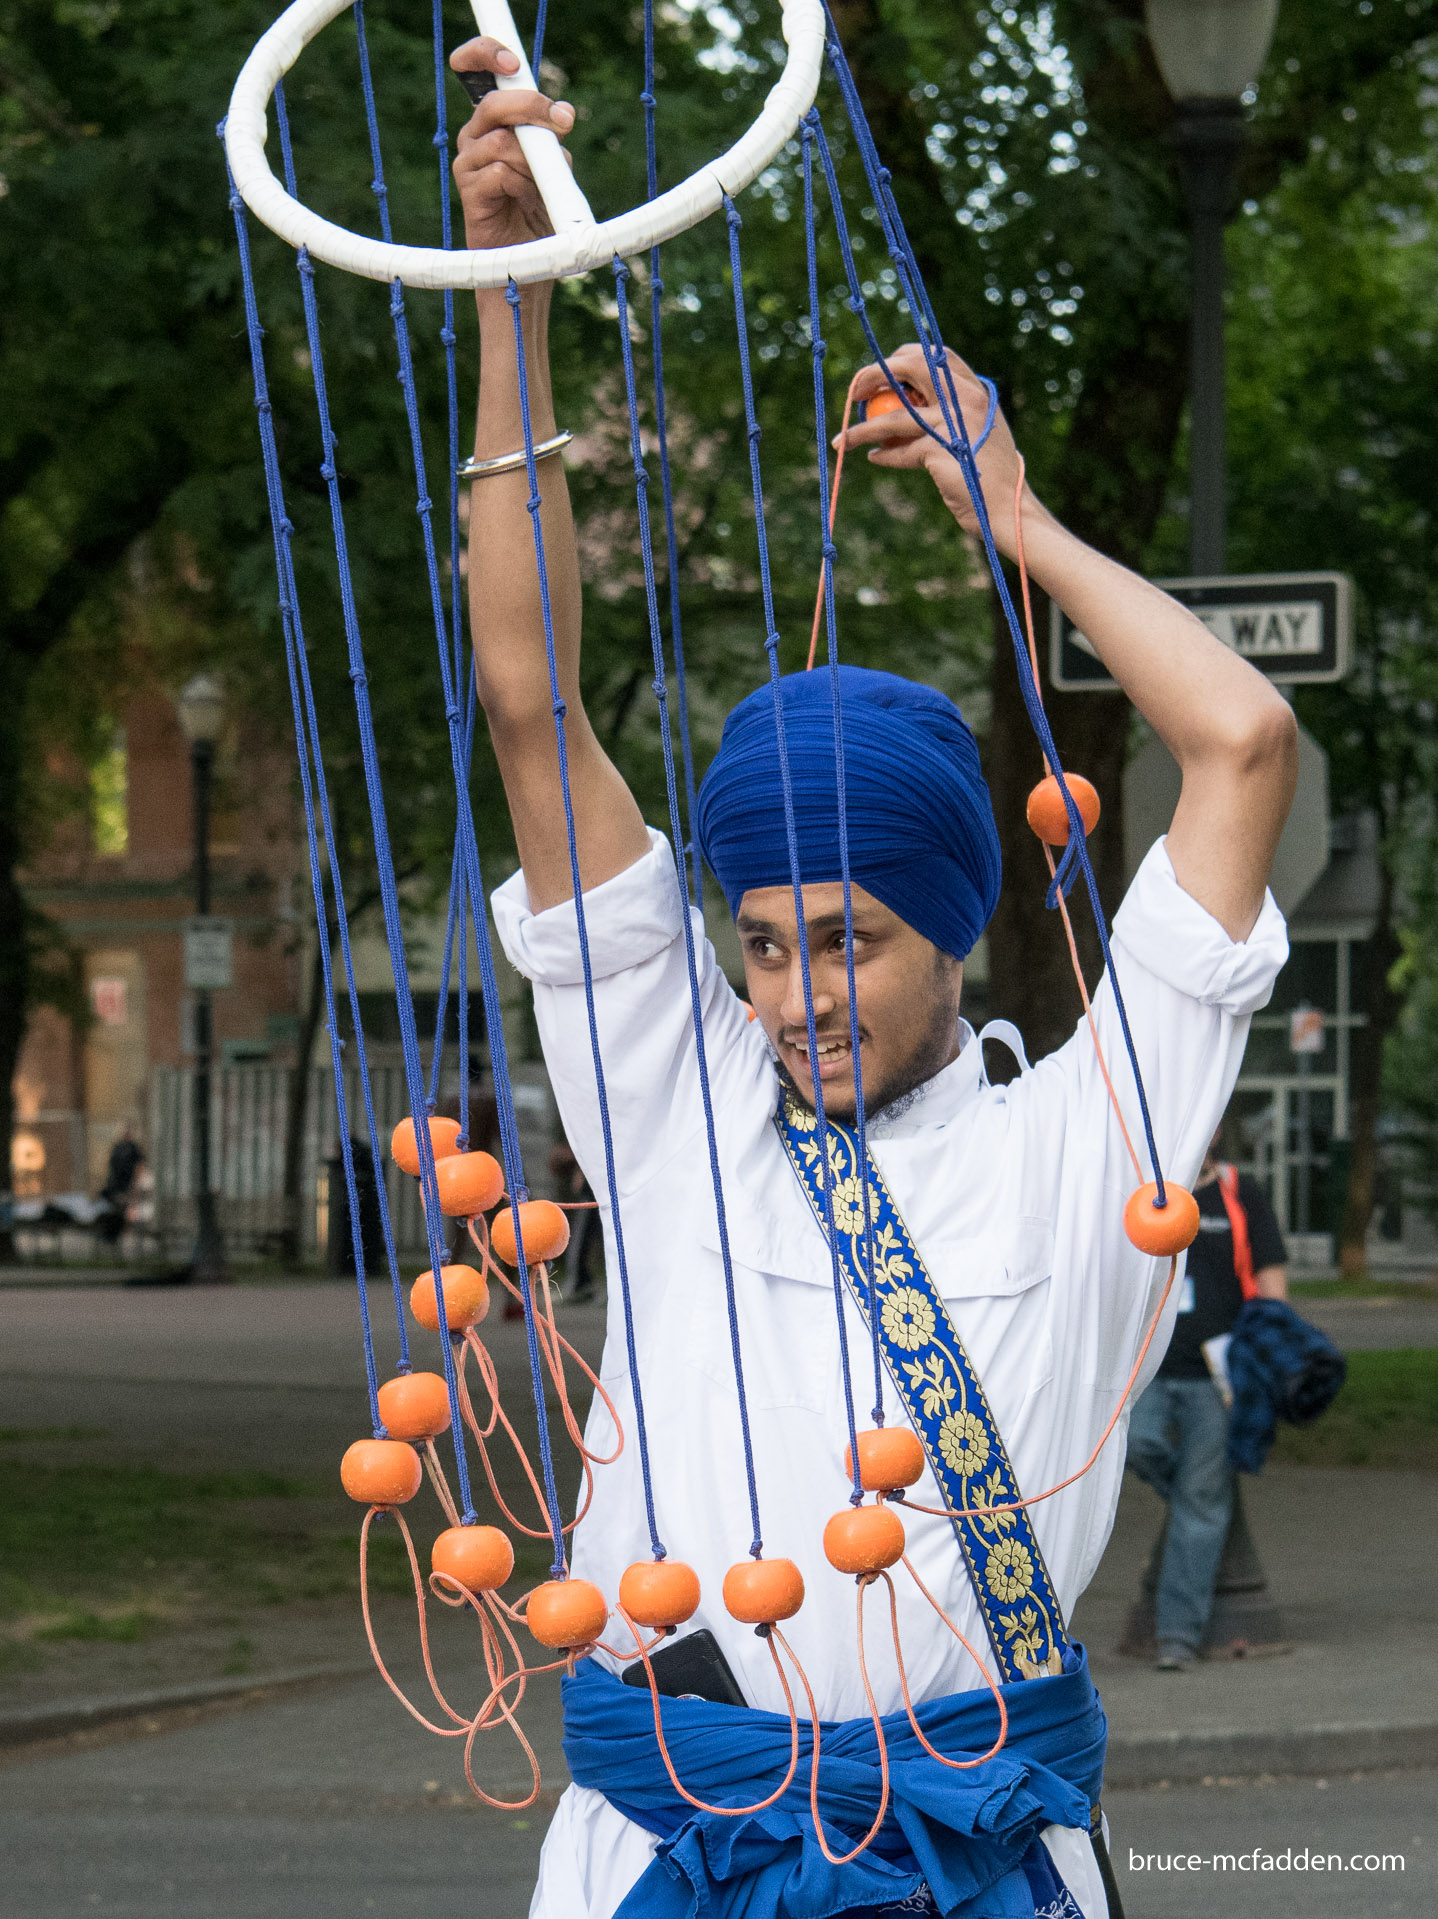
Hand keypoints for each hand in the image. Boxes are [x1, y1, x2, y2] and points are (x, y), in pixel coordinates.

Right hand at [449, 37, 574, 252]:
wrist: (531, 259)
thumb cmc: (541, 210)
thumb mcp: (554, 166)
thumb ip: (552, 138)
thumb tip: (562, 114)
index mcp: (494, 122)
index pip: (479, 72)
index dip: (486, 55)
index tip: (512, 62)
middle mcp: (475, 136)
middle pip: (493, 105)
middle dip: (531, 107)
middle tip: (562, 121)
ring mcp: (468, 163)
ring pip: (500, 143)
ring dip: (531, 162)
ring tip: (540, 186)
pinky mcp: (469, 191)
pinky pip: (499, 173)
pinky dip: (521, 186)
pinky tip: (525, 200)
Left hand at [833, 344, 1038, 558]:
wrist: (1009, 508)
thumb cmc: (992, 475)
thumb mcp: (979, 434)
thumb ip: (956, 413)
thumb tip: (916, 404)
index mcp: (976, 391)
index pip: (937, 355)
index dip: (904, 357)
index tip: (885, 371)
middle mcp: (966, 400)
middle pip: (911, 366)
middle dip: (876, 374)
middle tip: (856, 391)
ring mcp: (952, 424)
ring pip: (894, 417)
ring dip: (862, 428)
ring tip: (843, 439)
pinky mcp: (939, 452)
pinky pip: (900, 451)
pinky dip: (883, 456)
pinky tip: (873, 457)